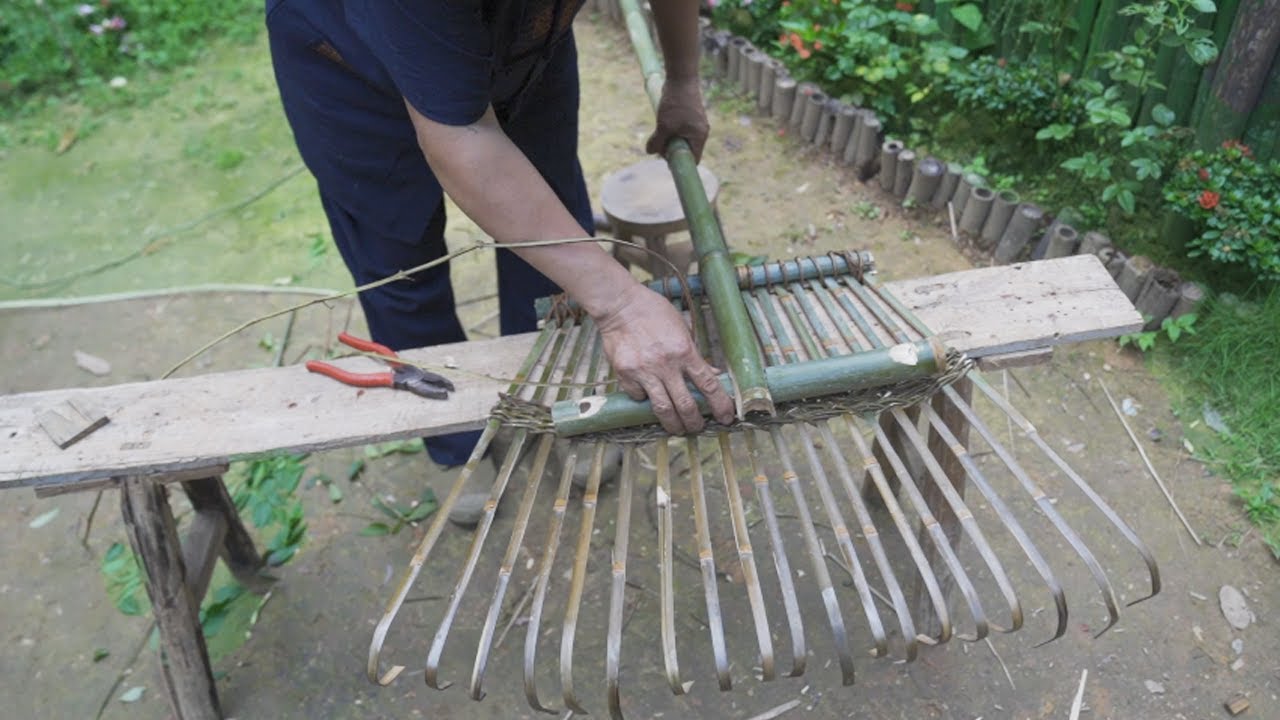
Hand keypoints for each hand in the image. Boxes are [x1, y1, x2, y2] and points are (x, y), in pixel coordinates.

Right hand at [595, 283, 735, 434]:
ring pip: (662, 408)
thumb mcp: (682, 328)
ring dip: (673, 424)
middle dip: (695, 422)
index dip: (720, 405)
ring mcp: (644, 370)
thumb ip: (695, 354)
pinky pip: (638, 396)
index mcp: (685, 350)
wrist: (620, 304)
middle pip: (686, 405)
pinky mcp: (625, 373)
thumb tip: (712, 374)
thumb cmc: (654, 312)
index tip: (726, 417)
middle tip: (697, 428)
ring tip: (676, 429)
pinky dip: (644, 400)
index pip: (709, 385)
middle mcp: (666, 364)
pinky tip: (647, 397)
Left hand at [645, 76, 709, 161]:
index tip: (664, 158)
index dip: (678, 162)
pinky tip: (662, 121)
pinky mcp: (690, 116)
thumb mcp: (663, 125)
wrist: (681, 78)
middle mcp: (701, 132)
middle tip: (657, 144)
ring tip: (659, 130)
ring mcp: (696, 123)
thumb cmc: (675, 103)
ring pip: (681, 139)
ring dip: (669, 138)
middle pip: (686, 150)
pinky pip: (680, 129)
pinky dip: (671, 130)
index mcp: (699, 137)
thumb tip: (649, 152)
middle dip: (671, 149)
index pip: (693, 160)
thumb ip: (657, 141)